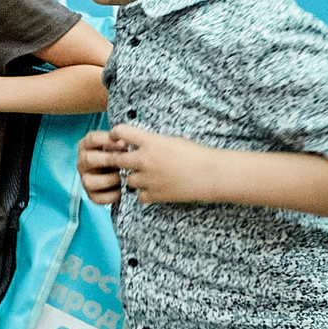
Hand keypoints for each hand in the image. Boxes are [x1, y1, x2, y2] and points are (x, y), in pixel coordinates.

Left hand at [86, 123, 224, 206]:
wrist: (211, 174)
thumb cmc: (197, 154)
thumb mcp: (173, 140)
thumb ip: (153, 142)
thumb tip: (141, 143)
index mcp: (150, 142)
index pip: (121, 132)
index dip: (116, 134)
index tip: (118, 138)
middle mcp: (145, 159)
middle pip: (116, 160)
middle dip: (118, 160)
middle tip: (125, 160)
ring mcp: (148, 179)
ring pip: (127, 180)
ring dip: (133, 178)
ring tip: (145, 177)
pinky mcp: (155, 195)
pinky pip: (139, 197)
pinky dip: (144, 194)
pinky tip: (153, 190)